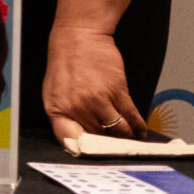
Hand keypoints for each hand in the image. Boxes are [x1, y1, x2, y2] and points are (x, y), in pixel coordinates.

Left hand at [44, 25, 146, 142]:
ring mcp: (97, 99)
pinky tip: (140, 130)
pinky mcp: (117, 91)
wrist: (77, 37)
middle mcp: (76, 107)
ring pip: (118, 131)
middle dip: (109, 146)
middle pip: (98, 138)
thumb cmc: (66, 64)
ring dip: (127, 138)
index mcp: (57, 109)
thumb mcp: (54, 92)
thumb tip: (78, 138)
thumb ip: (65, 115)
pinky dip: (138, 127)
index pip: (70, 140)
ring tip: (132, 140)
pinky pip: (131, 116)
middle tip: (120, 150)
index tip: (94, 156)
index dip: (84, 151)